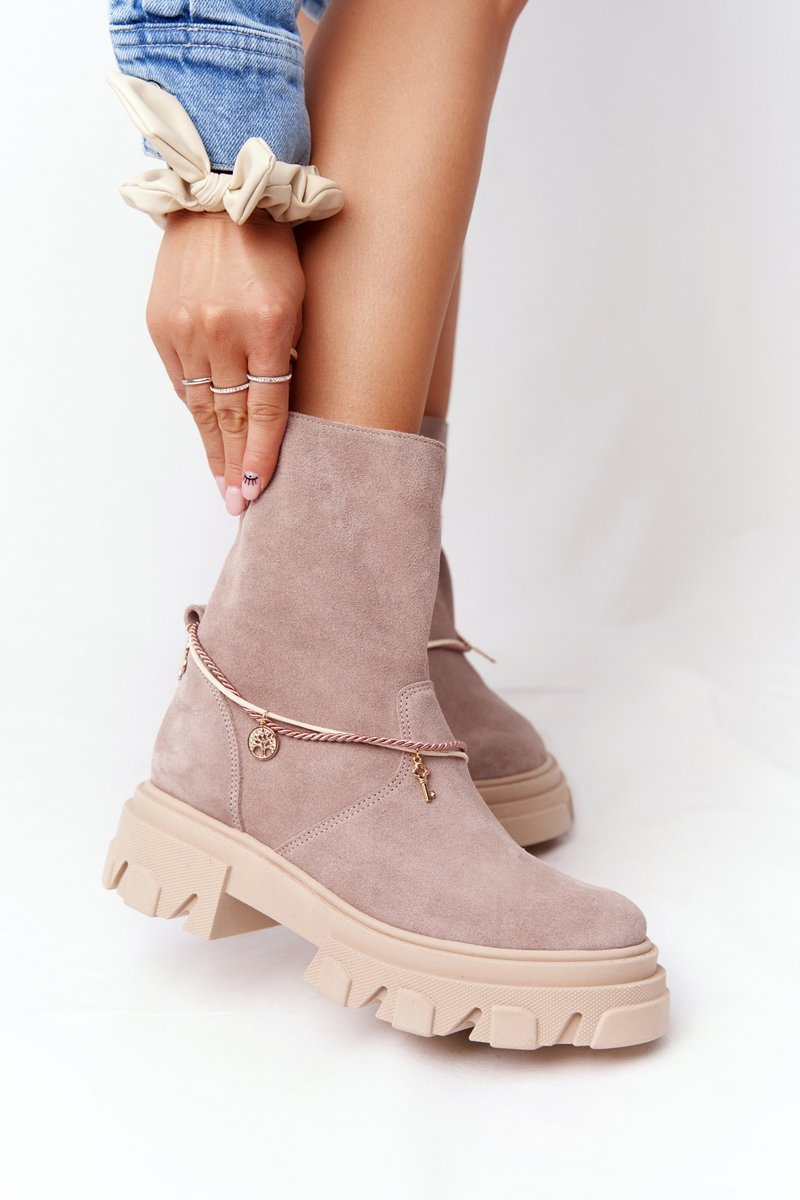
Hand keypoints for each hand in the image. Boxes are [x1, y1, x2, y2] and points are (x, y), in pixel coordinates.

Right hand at [146, 209, 303, 513]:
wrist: (219, 195)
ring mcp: (187, 327)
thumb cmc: (274, 247)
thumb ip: (289, 353)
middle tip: (238, 503)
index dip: (262, 453)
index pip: (267, 408)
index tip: (257, 488)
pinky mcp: (161, 323)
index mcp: (269, 324)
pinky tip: (205, 436)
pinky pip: (180, 380)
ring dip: (212, 448)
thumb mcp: (300, 298)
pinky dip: (193, 409)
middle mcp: (223, 330)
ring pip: (200, 406)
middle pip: (230, 416)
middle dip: (234, 465)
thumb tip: (282, 410)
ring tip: (222, 485)